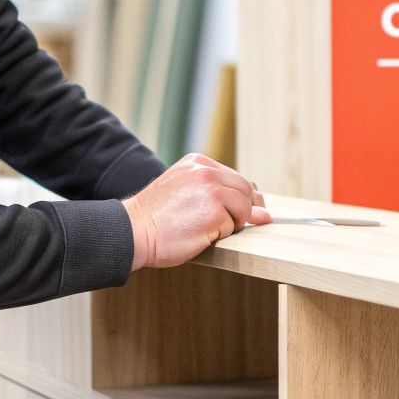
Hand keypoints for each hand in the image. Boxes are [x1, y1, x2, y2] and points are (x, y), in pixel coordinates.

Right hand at [122, 153, 271, 269]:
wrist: (132, 231)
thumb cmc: (156, 218)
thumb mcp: (185, 191)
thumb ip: (219, 194)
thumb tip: (266, 214)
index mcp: (198, 163)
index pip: (236, 179)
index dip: (238, 200)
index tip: (227, 213)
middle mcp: (206, 171)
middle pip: (246, 191)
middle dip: (239, 212)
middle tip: (216, 225)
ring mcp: (211, 191)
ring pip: (244, 209)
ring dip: (230, 224)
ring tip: (203, 228)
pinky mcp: (214, 213)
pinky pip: (233, 227)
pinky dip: (220, 235)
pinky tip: (198, 235)